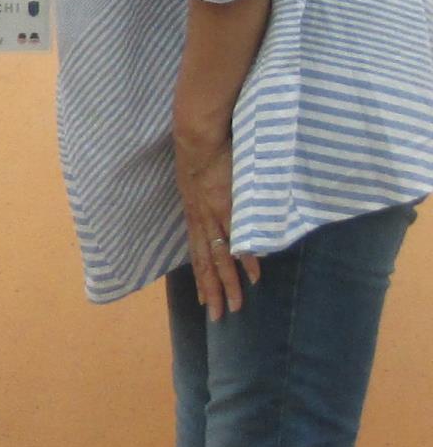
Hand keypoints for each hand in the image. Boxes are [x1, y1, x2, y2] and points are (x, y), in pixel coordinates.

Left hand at [175, 114, 259, 319]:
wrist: (198, 129)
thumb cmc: (203, 148)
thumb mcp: (202, 177)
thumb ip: (214, 194)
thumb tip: (226, 204)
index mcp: (193, 211)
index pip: (196, 252)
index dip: (201, 276)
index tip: (203, 298)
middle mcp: (199, 217)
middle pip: (203, 262)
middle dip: (210, 291)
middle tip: (216, 317)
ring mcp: (212, 213)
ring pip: (217, 257)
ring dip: (227, 284)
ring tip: (234, 308)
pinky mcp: (226, 204)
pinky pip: (237, 237)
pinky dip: (245, 259)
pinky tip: (253, 278)